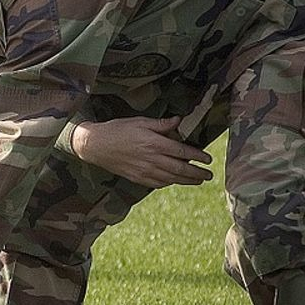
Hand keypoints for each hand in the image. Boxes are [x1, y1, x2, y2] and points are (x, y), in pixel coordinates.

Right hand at [71, 116, 212, 187]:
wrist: (95, 146)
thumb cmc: (117, 129)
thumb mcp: (140, 121)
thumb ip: (161, 124)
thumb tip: (178, 121)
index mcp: (154, 143)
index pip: (182, 151)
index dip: (197, 156)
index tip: (208, 159)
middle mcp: (151, 159)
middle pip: (180, 169)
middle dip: (197, 173)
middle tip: (209, 175)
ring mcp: (144, 171)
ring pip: (171, 179)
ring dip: (186, 181)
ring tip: (197, 181)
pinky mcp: (137, 178)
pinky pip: (157, 184)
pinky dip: (169, 183)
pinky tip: (174, 181)